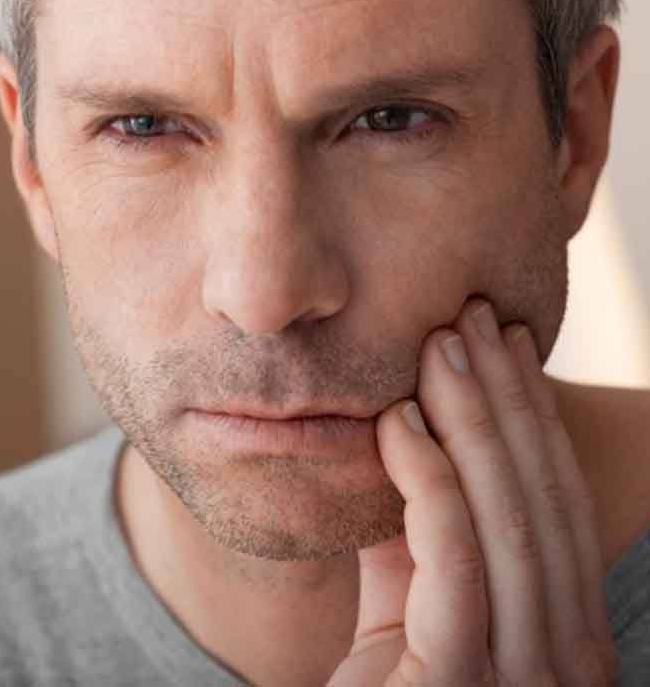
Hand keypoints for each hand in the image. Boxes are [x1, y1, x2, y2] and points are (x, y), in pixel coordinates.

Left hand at [328, 299, 618, 685]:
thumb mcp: (410, 602)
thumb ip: (417, 535)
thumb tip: (406, 442)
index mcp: (561, 628)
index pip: (556, 498)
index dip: (533, 415)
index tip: (507, 343)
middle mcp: (566, 654)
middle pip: (542, 494)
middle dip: (508, 396)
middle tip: (476, 314)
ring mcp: (525, 675)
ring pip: (508, 514)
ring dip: (474, 416)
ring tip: (444, 342)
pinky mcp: (460, 681)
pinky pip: (453, 554)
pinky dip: (428, 477)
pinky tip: (398, 419)